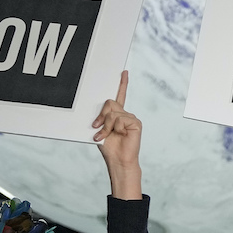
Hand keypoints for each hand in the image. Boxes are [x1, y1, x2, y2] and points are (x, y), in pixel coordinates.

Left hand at [92, 72, 142, 187]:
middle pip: (110, 103)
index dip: (122, 84)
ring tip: (104, 135)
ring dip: (105, 126)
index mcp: (117, 115)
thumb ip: (102, 117)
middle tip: (97, 127)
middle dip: (101, 116)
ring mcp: (131, 118)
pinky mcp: (135, 123)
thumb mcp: (100, 129)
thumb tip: (100, 112)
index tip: (123, 72)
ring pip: (112, 112)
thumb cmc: (109, 147)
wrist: (118, 160)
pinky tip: (119, 135)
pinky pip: (119, 119)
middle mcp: (125, 114)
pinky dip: (115, 128)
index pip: (120, 96)